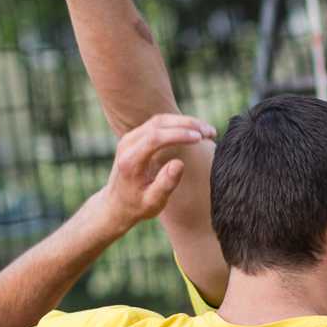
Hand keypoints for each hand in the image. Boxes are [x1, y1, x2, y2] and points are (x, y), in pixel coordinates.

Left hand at [98, 112, 214, 227]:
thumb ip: (165, 184)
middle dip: (187, 124)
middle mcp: (127, 144)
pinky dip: (179, 124)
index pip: (154, 138)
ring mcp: (131, 137)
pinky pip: (159, 123)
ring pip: (160, 120)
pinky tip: (196, 131)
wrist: (116, 204)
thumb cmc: (137, 206)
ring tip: (208, 132)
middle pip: (158, 123)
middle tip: (210, 132)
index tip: (199, 138)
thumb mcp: (153, 202)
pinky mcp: (137, 135)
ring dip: (186, 122)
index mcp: (130, 161)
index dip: (178, 135)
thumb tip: (179, 163)